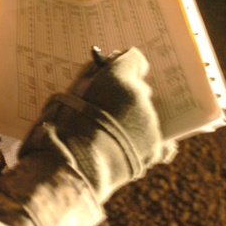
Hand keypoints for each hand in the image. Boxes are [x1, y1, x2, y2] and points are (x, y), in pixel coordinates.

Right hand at [32, 47, 176, 201]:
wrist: (72, 165)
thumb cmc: (63, 126)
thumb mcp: (70, 92)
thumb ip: (89, 74)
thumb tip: (103, 66)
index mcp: (118, 77)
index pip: (134, 59)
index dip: (125, 67)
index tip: (118, 73)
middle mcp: (140, 96)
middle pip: (141, 90)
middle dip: (127, 97)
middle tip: (107, 110)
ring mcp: (151, 124)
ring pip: (147, 116)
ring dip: (135, 121)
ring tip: (111, 137)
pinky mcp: (155, 149)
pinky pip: (163, 142)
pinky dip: (152, 142)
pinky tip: (140, 145)